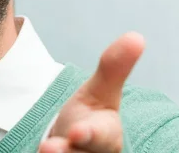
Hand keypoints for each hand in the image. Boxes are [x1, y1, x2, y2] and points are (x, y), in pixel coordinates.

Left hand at [38, 32, 144, 152]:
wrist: (71, 144)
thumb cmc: (88, 117)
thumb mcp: (99, 92)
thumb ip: (113, 69)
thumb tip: (136, 36)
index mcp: (106, 136)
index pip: (102, 138)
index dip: (90, 135)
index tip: (78, 132)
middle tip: (50, 148)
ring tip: (42, 150)